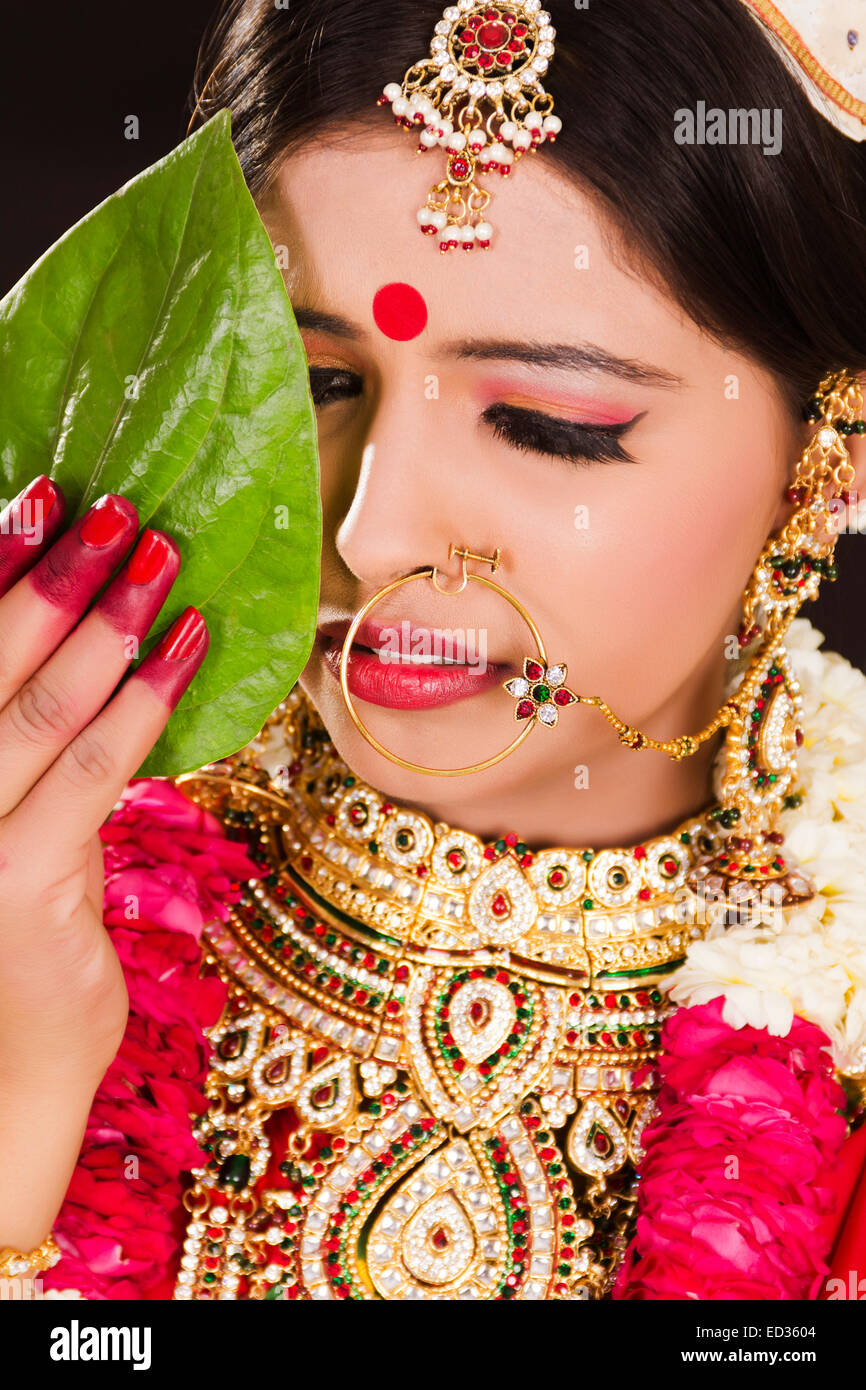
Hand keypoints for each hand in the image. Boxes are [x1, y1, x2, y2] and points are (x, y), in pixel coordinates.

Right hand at [0, 475, 208, 1090]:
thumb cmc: (9, 957)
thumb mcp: (12, 840)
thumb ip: (34, 758)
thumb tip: (100, 653)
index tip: (39, 495)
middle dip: (52, 575)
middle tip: (117, 507)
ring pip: (37, 707)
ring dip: (108, 621)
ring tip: (161, 554)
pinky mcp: (19, 886)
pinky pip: (91, 770)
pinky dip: (145, 700)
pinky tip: (190, 645)